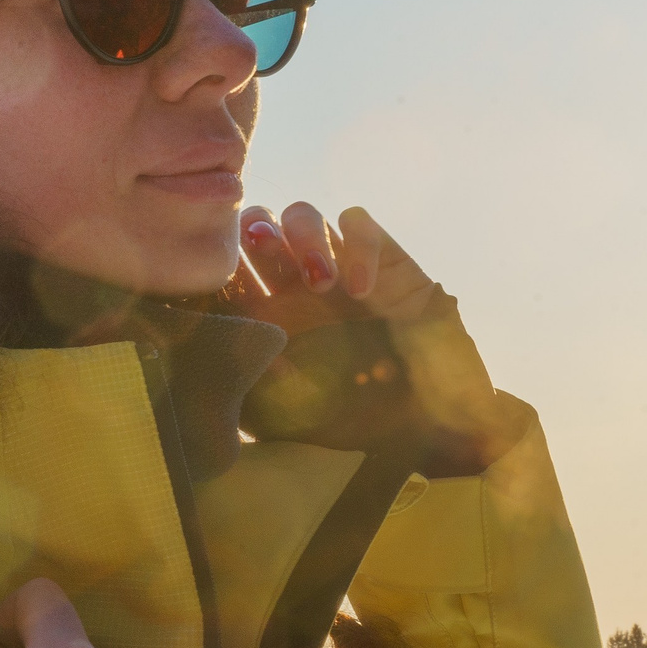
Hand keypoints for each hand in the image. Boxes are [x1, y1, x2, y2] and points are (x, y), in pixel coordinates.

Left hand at [228, 202, 520, 468]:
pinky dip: (355, 245)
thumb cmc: (356, 430)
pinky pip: (357, 223)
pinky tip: (362, 289)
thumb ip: (244, 385)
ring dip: (302, 236)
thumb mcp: (285, 420)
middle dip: (252, 232)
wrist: (430, 432)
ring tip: (322, 283)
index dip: (216, 266)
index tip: (220, 283)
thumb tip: (219, 342)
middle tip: (259, 251)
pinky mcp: (384, 263)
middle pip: (256, 228)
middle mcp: (296, 290)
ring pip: (302, 215)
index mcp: (266, 321)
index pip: (227, 272)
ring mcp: (339, 271)